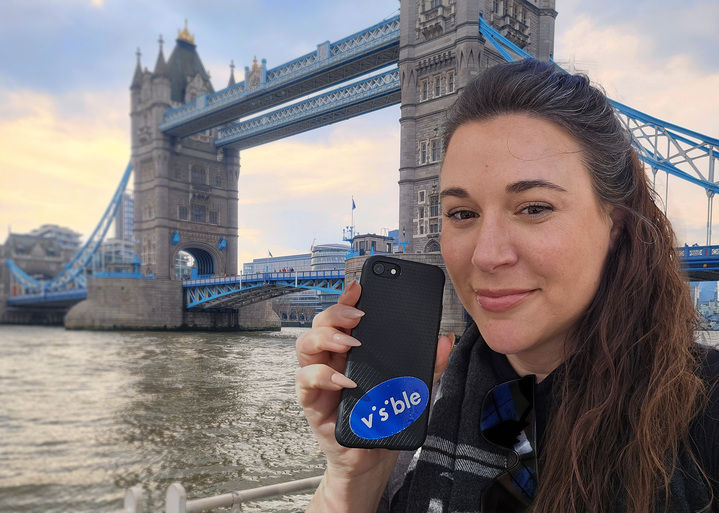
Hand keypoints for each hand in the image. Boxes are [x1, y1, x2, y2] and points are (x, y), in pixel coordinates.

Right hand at [295, 280, 453, 510]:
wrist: (371, 458)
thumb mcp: (413, 387)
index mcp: (353, 350)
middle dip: (336, 313)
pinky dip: (323, 376)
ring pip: (305, 346)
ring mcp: (320, 379)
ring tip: (350, 343)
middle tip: (358, 317)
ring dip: (326, 338)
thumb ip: (428, 364)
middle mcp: (332, 359)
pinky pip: (305, 381)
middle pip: (321, 324)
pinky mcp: (313, 401)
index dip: (348, 298)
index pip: (345, 316)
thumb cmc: (384, 417)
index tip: (360, 286)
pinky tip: (345, 380)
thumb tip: (445, 340)